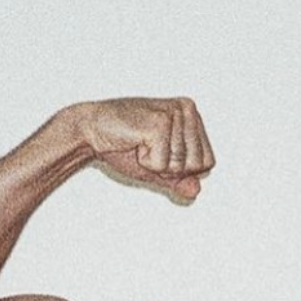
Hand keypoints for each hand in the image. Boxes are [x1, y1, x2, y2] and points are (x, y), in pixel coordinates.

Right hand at [80, 96, 214, 203]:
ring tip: (140, 144)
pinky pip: (164, 164)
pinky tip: (135, 142)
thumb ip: (179, 180)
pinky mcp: (160, 123)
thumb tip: (197, 191)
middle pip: (198, 165)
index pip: (208, 162)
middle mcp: (188, 110)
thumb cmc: (123, 145)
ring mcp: (175, 114)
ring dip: (156, 164)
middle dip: (170, 168)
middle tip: (148, 148)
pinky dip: (146, 162)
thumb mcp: (158, 168)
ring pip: (181, 165)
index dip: (182, 170)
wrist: (92, 132)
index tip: (159, 152)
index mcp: (192, 115)